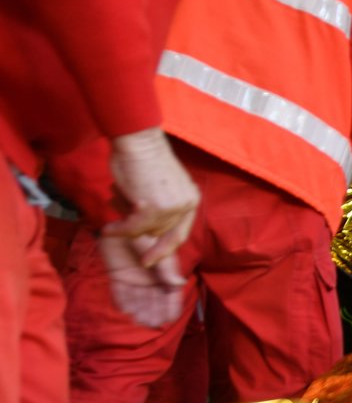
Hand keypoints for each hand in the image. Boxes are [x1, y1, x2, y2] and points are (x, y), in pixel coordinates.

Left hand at [98, 233, 184, 327]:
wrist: (121, 222)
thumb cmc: (145, 233)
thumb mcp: (158, 250)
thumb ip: (167, 269)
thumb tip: (178, 284)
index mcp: (163, 270)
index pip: (170, 291)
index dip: (171, 305)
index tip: (170, 318)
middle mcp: (150, 276)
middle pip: (154, 298)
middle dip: (154, 312)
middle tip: (152, 324)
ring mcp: (134, 277)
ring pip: (138, 298)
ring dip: (140, 310)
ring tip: (140, 321)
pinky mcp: (117, 275)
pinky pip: (120, 292)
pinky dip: (123, 301)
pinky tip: (126, 311)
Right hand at [102, 128, 197, 265]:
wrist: (137, 140)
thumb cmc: (143, 159)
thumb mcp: (161, 186)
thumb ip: (161, 206)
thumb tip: (146, 228)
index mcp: (191, 199)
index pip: (180, 233)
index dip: (164, 249)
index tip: (149, 261)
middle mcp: (186, 204)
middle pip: (160, 233)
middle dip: (139, 228)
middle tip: (121, 218)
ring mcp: (172, 207)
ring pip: (145, 231)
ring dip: (127, 224)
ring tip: (116, 203)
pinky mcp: (153, 208)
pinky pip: (133, 228)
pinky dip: (119, 231)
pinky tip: (108, 230)